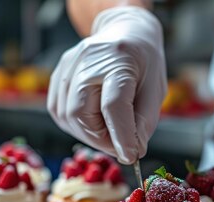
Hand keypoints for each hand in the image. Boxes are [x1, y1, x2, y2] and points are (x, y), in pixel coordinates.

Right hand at [47, 6, 166, 163]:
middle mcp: (88, 60)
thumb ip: (143, 123)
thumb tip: (131, 152)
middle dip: (101, 139)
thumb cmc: (144, 64)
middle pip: (81, 113)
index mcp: (119, 59)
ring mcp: (68, 65)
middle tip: (119, 146)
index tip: (130, 156)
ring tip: (109, 133)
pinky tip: (93, 122)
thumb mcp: (155, 91)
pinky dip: (76, 125)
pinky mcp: (58, 74)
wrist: (125, 33)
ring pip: (67, 116)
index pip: (114, 105)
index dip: (120, 135)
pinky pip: (59, 111)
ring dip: (89, 134)